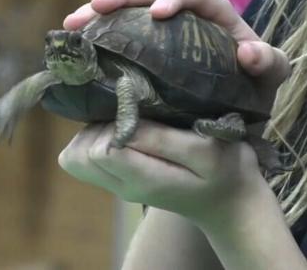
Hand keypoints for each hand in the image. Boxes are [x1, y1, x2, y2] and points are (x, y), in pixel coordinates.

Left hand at [58, 118, 269, 229]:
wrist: (230, 202)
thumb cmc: (226, 169)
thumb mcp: (206, 151)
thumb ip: (163, 140)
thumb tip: (122, 123)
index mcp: (144, 180)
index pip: (100, 150)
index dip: (114, 120)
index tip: (140, 104)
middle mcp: (122, 186)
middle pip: (79, 153)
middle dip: (99, 124)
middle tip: (132, 110)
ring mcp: (116, 185)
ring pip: (75, 155)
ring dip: (94, 130)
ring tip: (127, 116)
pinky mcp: (116, 177)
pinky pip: (84, 157)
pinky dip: (94, 137)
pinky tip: (123, 125)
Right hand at [64, 0, 290, 104]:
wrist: (234, 118)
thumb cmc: (255, 89)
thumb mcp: (269, 77)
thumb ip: (270, 63)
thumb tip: (249, 53)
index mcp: (214, 14)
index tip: (160, 14)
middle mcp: (183, 16)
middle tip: (98, 7)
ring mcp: (157, 32)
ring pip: (126, 11)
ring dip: (98, 13)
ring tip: (73, 24)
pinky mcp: (140, 51)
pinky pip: (115, 37)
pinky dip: (95, 39)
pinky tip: (74, 47)